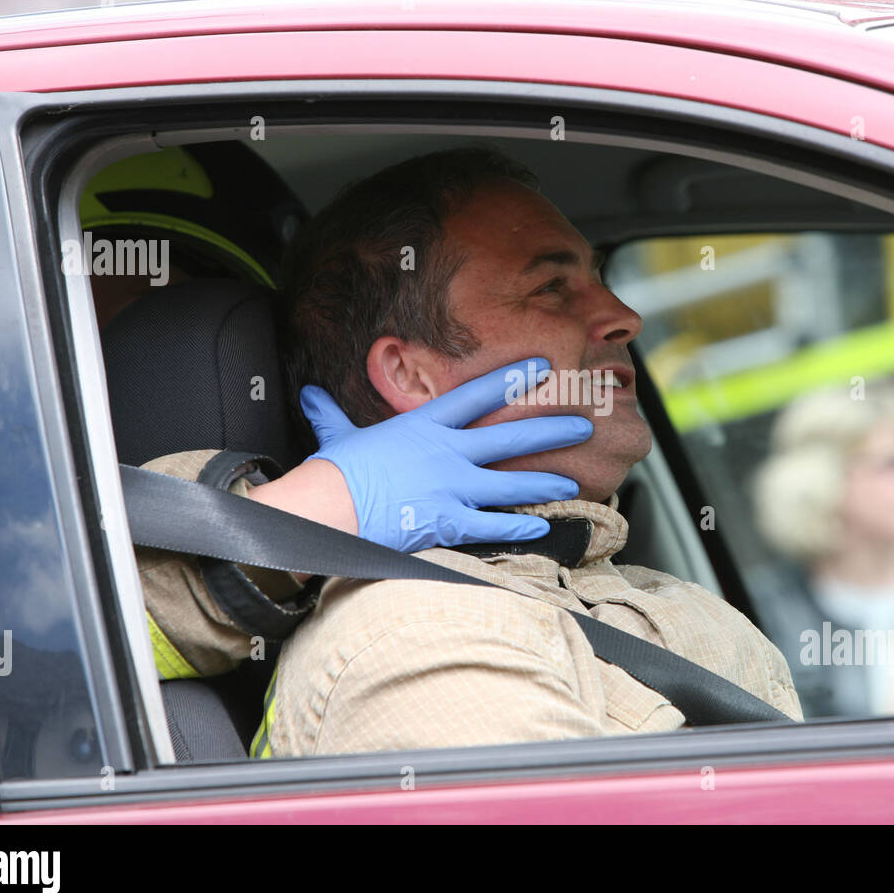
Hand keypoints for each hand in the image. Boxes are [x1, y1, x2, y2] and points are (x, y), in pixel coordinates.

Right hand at [301, 357, 592, 551]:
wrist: (327, 508)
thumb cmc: (333, 473)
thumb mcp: (336, 436)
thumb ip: (331, 414)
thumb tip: (310, 394)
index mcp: (423, 426)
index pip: (476, 395)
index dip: (511, 378)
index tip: (541, 366)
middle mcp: (446, 452)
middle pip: (509, 436)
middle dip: (550, 429)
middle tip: (583, 424)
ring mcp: (450, 487)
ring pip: (510, 482)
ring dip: (545, 481)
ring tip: (574, 480)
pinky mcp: (446, 520)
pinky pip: (492, 524)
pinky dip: (519, 526)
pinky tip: (543, 525)